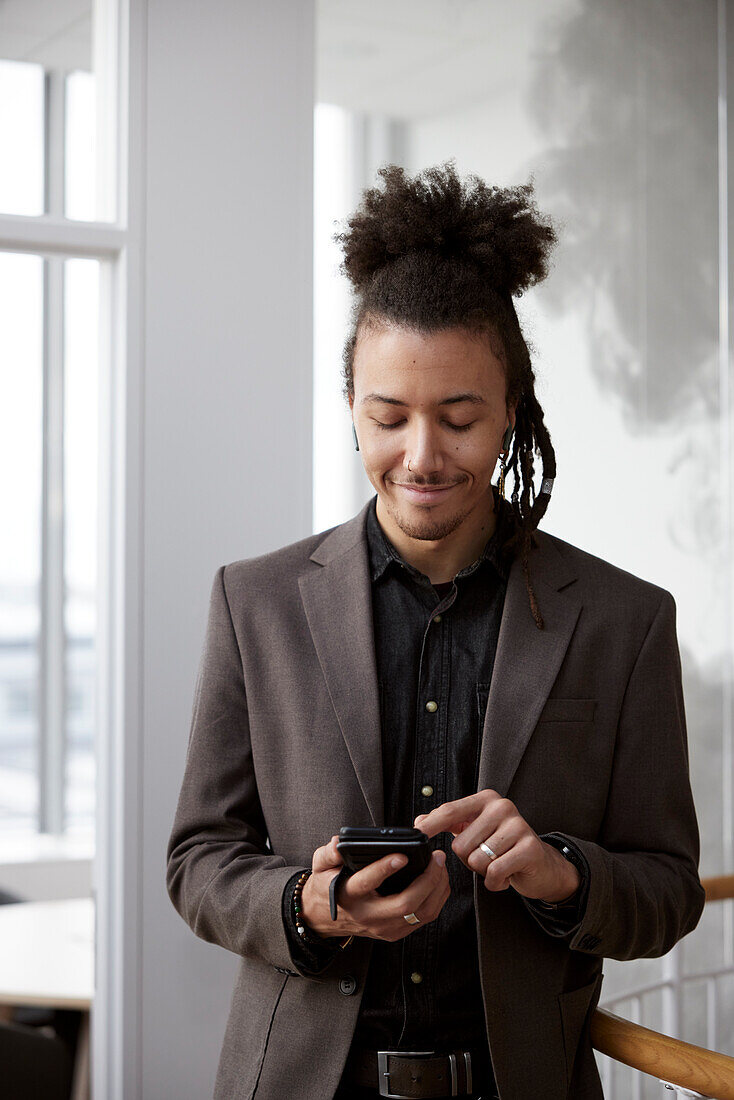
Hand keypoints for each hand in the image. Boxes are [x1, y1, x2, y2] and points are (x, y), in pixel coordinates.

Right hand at [300, 835, 450, 941]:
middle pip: (404, 904)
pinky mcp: (394, 932)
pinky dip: (436, 898)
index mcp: (347, 895)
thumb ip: (328, 853)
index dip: (385, 868)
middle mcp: (368, 915)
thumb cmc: (326, 886)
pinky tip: (439, 881)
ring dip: (436, 889)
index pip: (367, 882)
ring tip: (440, 866)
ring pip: (419, 913)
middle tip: (436, 857)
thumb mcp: (320, 866)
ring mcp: (383, 927)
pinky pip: (423, 918)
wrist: (324, 917)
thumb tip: (337, 843)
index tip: (402, 855)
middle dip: (427, 880)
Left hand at [414, 790, 579, 902]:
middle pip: (460, 844)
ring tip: (498, 864)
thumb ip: (449, 823)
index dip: (431, 825)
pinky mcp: (529, 848)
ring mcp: (518, 826)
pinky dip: (495, 882)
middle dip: (468, 860)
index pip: (450, 811)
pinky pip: (494, 873)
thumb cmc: (503, 846)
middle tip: (487, 857)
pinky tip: (506, 876)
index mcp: (486, 799)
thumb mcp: (475, 830)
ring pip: (476, 860)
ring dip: (483, 872)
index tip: (416, 834)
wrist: (541, 864)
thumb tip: (420, 821)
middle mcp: (502, 807)